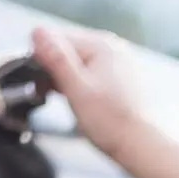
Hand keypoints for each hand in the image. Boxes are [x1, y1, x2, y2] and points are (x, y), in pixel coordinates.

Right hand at [31, 26, 178, 177]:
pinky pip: (91, 75)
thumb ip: (56, 58)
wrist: (142, 146)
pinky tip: (81, 102)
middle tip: (48, 94)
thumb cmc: (111, 122)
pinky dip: (80, 86)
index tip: (38, 82)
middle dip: (54, 70)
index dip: (41, 59)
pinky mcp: (121, 79)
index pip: (56, 38)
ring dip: (65, 80)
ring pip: (78, 63)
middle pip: (67, 50)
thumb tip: (36, 31)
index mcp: (102, 44)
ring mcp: (119, 63)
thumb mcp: (76, 88)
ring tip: (69, 100)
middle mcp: (113, 48)